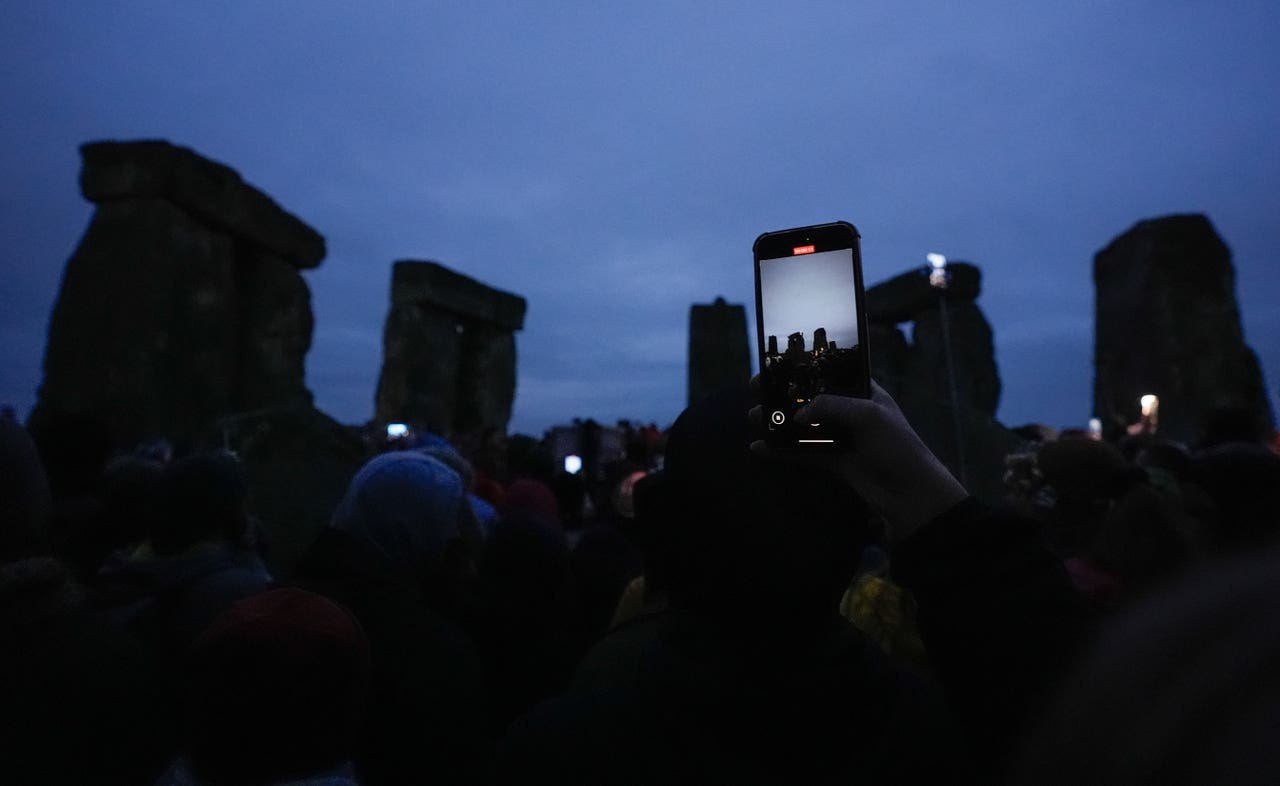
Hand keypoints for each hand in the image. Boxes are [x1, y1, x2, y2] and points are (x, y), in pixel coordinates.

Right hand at [751, 381, 967, 542]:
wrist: (910, 494)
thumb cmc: (898, 447)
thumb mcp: (869, 416)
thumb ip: (832, 407)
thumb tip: (799, 414)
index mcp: (863, 392)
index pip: (829, 373)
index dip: (803, 368)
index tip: (775, 365)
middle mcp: (849, 411)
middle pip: (809, 398)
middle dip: (782, 395)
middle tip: (756, 390)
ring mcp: (839, 436)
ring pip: (801, 426)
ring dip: (777, 422)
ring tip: (753, 418)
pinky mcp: (831, 460)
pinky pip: (800, 451)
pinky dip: (780, 450)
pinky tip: (759, 448)